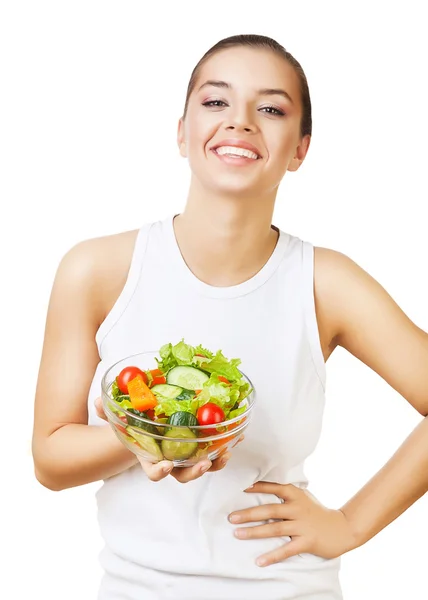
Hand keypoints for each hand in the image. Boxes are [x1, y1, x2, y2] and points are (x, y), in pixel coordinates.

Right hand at [95, 397, 239, 483]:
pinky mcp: (201, 447)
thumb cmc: (136, 426)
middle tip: (204, 463)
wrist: (150, 426)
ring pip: (202, 465)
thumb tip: (99, 402)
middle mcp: (171, 461)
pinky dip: (225, 446)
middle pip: (183, 475)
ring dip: (216, 462)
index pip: (154, 471)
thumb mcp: (122, 419)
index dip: (159, 472)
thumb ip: (109, 412)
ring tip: (226, 452)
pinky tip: (236, 436)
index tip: (165, 467)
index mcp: (151, 458)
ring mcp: (187, 456)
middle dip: (194, 472)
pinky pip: (215, 451)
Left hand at [228, 481, 356, 566]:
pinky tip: (259, 561)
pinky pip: (287, 549)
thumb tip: (261, 486)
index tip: (241, 487)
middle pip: (269, 509)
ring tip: (238, 534)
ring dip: (255, 532)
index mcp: (295, 494)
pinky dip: (272, 556)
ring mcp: (302, 525)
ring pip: (275, 528)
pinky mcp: (307, 541)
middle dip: (249, 513)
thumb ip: (286, 493)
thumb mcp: (303, 496)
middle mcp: (297, 508)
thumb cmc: (317, 511)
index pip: (273, 487)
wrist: (343, 528)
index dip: (257, 487)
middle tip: (232, 517)